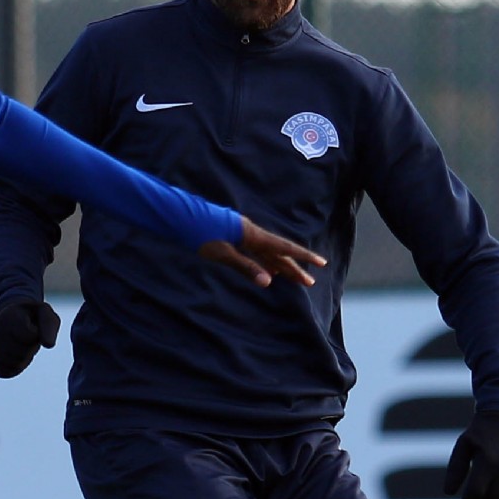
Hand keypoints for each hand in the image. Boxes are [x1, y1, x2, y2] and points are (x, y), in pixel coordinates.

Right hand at [0, 297, 60, 377]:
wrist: (9, 316)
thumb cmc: (31, 315)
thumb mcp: (44, 313)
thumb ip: (49, 326)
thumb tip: (49, 345)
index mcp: (8, 318)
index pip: (31, 336)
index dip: (38, 332)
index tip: (32, 323)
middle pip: (24, 352)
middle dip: (31, 346)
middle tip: (26, 335)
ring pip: (17, 364)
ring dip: (24, 357)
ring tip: (20, 342)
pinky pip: (7, 372)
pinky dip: (15, 366)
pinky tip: (15, 354)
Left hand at [199, 217, 325, 287]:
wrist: (178, 216)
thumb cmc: (197, 233)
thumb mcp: (220, 252)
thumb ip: (245, 267)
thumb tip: (269, 282)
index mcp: (251, 234)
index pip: (283, 247)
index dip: (302, 257)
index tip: (320, 264)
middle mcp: (249, 233)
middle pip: (277, 252)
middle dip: (294, 267)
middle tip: (309, 283)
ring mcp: (241, 235)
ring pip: (266, 253)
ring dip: (280, 266)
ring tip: (294, 279)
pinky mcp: (232, 238)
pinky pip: (255, 253)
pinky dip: (264, 263)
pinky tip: (268, 271)